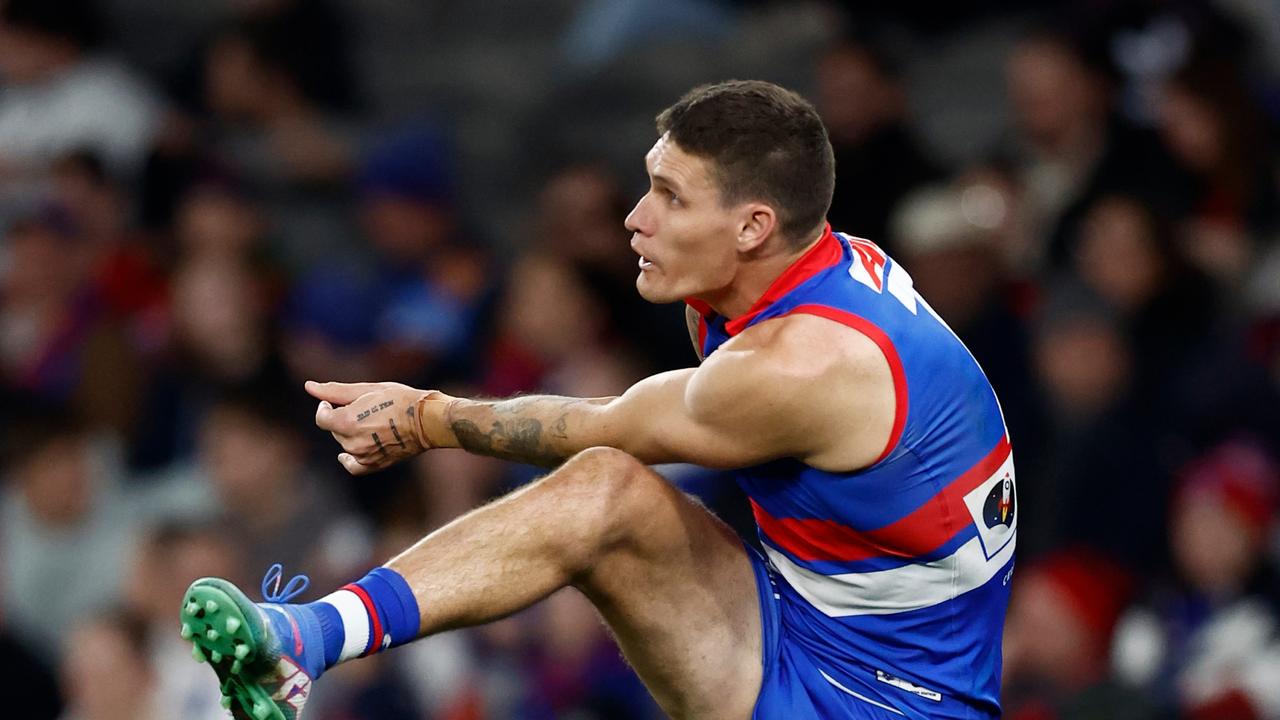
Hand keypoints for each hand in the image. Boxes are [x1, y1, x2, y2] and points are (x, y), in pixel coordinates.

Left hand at [305, 380, 456, 474]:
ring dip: (350, 433)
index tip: (332, 402)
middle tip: (362, 407)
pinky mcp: (374, 464)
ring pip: (344, 444)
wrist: (428, 420)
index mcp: (347, 421)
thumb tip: (309, 387)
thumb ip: (335, 391)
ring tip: (371, 420)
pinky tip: (345, 454)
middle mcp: (352, 442)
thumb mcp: (367, 390)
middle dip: (341, 418)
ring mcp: (363, 456)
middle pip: (334, 429)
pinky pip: (353, 466)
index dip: (325, 407)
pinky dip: (347, 460)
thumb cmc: (400, 399)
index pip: (322, 417)